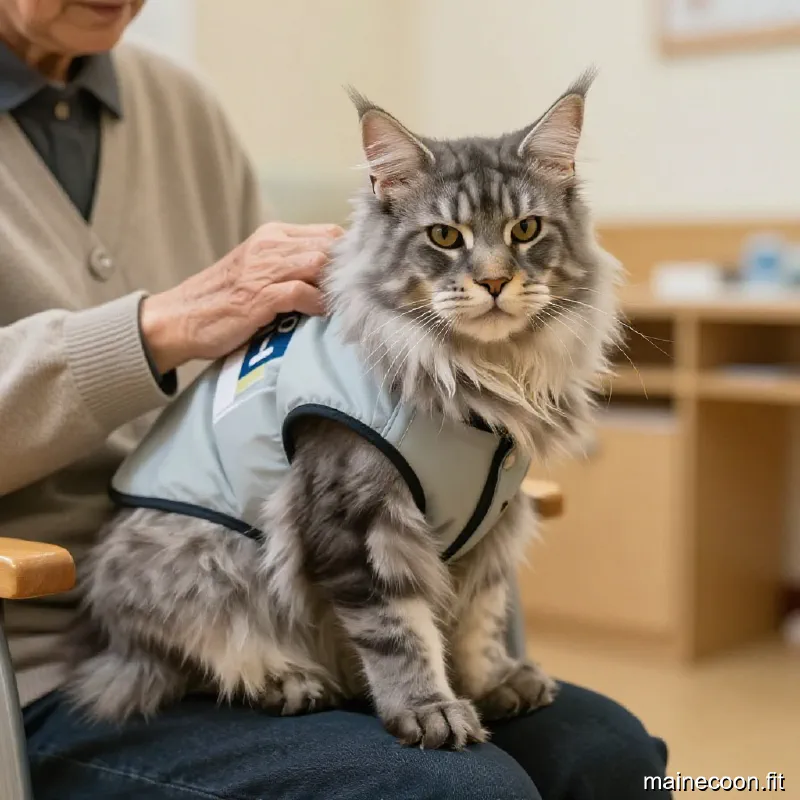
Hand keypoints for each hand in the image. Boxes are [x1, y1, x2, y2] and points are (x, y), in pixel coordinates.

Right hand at [140, 221, 343, 373]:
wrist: (179, 318)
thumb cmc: (224, 301)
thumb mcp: (261, 272)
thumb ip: (294, 267)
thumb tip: (337, 279)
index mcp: (273, 236)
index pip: (329, 233)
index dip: (351, 255)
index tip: (363, 277)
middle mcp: (270, 246)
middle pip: (330, 245)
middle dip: (349, 271)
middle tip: (360, 294)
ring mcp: (263, 269)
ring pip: (319, 263)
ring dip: (336, 287)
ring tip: (343, 306)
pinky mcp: (258, 296)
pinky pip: (301, 292)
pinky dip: (317, 305)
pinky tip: (320, 316)